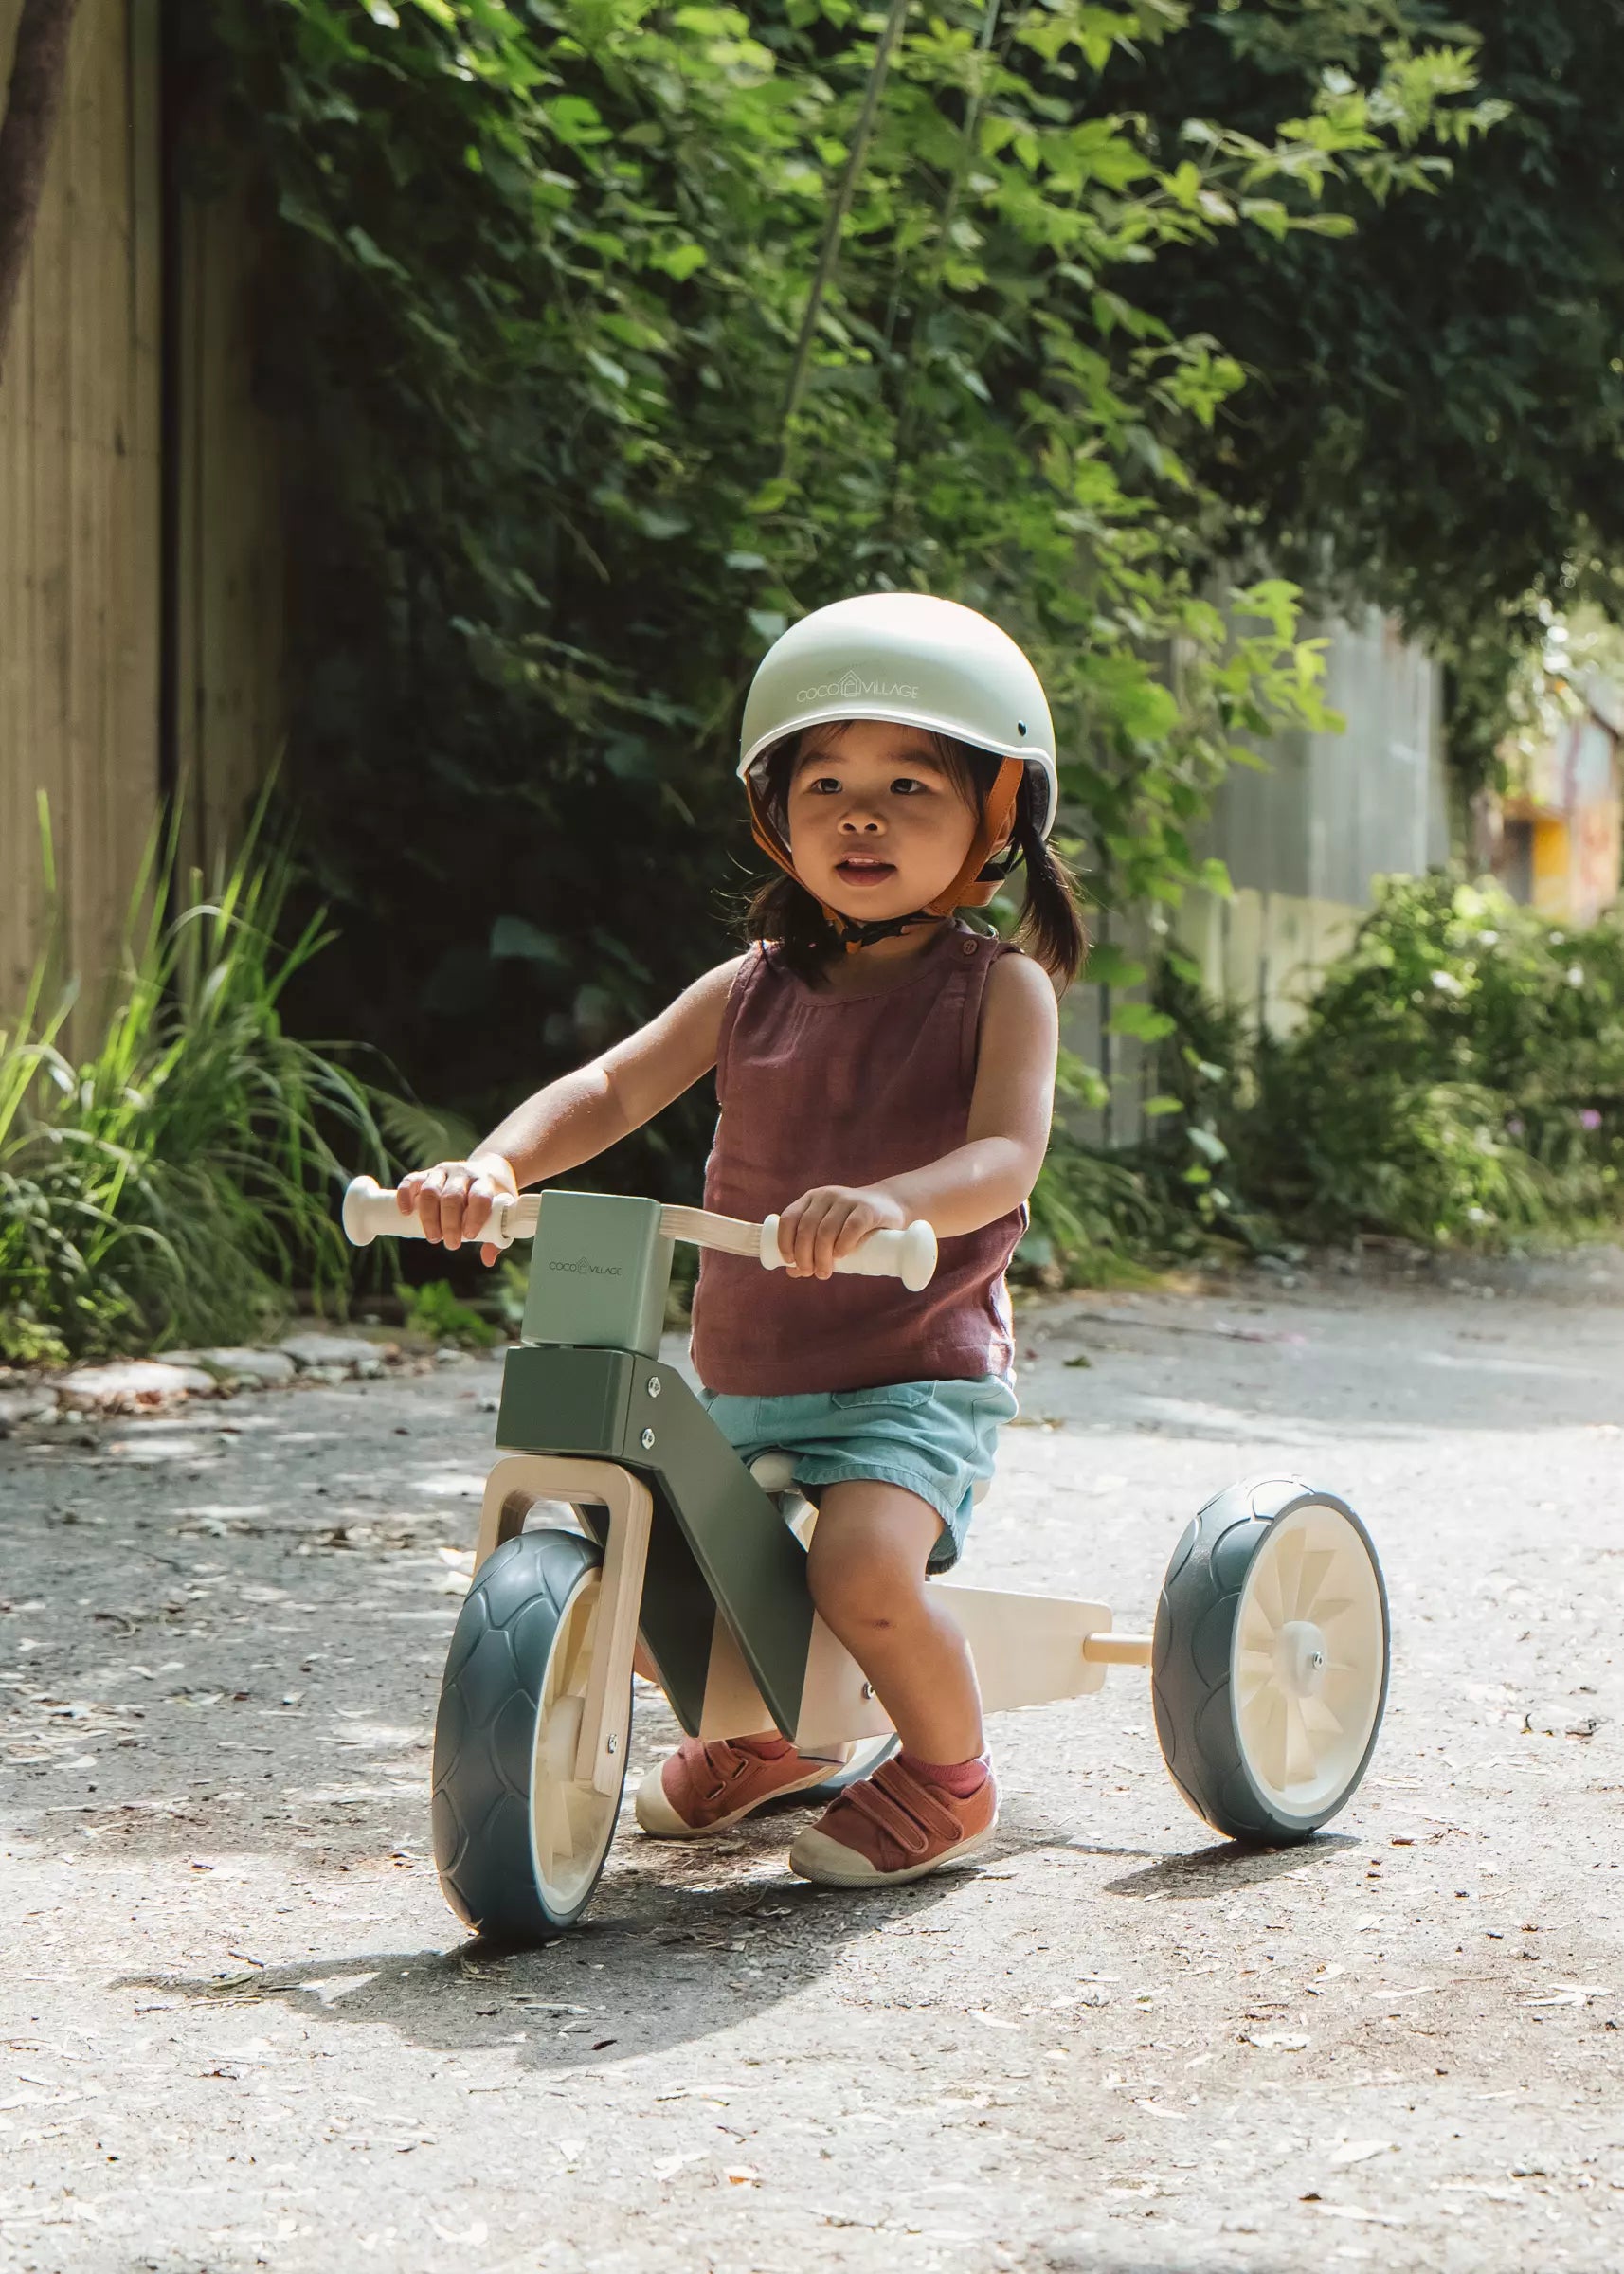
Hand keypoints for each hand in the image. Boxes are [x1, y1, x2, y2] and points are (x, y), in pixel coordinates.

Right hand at [395, 1155, 518, 1264]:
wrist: (489, 1168)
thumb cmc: (495, 1194)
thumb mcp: (502, 1210)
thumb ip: (496, 1235)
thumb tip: (487, 1260)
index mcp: (484, 1181)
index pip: (479, 1197)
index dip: (474, 1216)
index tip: (470, 1236)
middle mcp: (462, 1173)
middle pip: (451, 1196)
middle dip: (449, 1223)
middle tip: (451, 1244)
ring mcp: (442, 1172)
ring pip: (430, 1190)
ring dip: (429, 1217)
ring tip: (433, 1237)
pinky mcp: (426, 1174)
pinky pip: (411, 1181)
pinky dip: (405, 1195)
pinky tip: (405, 1212)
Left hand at [776, 1184, 907, 1278]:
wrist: (890, 1206)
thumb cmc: (854, 1225)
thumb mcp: (830, 1232)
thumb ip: (812, 1248)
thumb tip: (792, 1271)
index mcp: (812, 1199)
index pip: (789, 1218)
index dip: (785, 1241)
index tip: (790, 1261)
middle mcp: (827, 1196)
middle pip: (807, 1228)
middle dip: (804, 1255)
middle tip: (811, 1272)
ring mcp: (847, 1200)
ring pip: (826, 1231)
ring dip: (822, 1256)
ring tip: (824, 1273)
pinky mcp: (867, 1209)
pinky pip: (850, 1228)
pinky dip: (842, 1245)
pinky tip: (840, 1256)